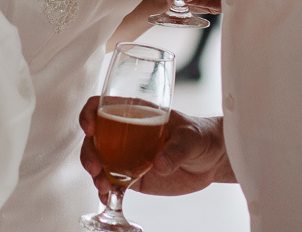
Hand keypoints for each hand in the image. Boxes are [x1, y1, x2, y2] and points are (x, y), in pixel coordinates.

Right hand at [78, 96, 233, 199]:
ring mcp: (127, 156)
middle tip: (96, 168)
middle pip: (95, 138)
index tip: (90, 128)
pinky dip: (105, 190)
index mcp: (135, 112)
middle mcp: (125, 133)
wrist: (212, 160)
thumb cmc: (201, 136)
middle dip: (89, 153)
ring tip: (104, 186)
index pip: (102, 105)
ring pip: (99, 162)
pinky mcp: (133, 177)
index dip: (90, 113)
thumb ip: (176, 150)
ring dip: (95, 174)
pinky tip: (107, 196)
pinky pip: (112, 183)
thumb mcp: (191, 138)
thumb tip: (159, 165)